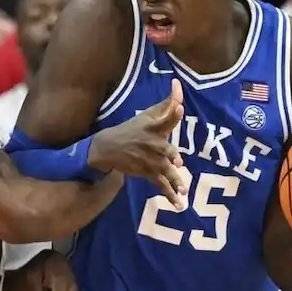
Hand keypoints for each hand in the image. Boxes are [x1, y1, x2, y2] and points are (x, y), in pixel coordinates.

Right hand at [88, 78, 186, 206]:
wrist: (108, 147)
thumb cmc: (132, 129)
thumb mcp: (146, 114)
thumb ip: (165, 103)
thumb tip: (178, 86)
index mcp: (153, 126)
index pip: (166, 117)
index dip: (173, 112)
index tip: (179, 107)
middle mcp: (153, 144)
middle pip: (167, 150)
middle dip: (171, 156)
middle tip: (178, 163)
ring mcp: (151, 160)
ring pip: (166, 172)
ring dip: (174, 181)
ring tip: (183, 190)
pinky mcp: (148, 173)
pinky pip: (161, 185)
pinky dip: (170, 195)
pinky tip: (179, 205)